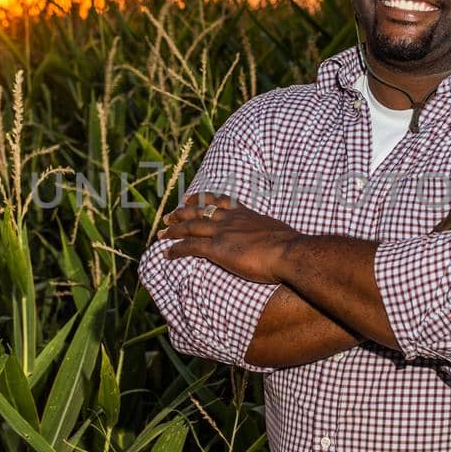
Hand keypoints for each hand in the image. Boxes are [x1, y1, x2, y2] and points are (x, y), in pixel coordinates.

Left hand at [156, 192, 297, 283]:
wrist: (288, 251)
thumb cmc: (289, 245)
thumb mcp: (277, 231)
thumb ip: (269, 233)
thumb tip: (277, 238)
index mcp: (244, 213)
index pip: (218, 201)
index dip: (201, 198)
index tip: (190, 198)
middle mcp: (229, 219)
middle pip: (199, 211)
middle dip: (181, 213)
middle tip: (169, 215)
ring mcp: (221, 232)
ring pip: (190, 227)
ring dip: (173, 230)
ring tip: (161, 233)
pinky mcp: (216, 249)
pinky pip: (190, 247)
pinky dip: (175, 249)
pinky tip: (166, 253)